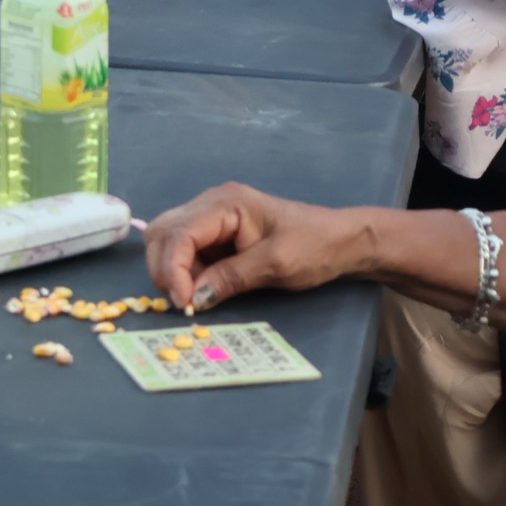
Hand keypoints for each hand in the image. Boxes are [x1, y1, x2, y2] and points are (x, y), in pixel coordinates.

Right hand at [145, 182, 368, 311]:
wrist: (342, 241)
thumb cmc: (315, 245)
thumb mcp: (276, 265)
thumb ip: (231, 278)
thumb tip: (193, 298)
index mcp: (226, 203)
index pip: (179, 233)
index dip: (172, 268)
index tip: (183, 303)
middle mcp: (211, 203)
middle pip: (163, 232)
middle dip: (164, 268)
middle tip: (183, 302)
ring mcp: (211, 216)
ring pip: (167, 240)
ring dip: (172, 271)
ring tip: (194, 296)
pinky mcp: (214, 233)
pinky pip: (184, 250)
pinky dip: (184, 271)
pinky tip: (202, 287)